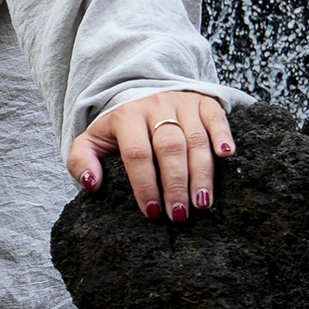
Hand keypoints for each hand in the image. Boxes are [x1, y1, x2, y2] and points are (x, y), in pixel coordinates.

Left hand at [68, 90, 234, 221]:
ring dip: (200, 173)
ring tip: (202, 203)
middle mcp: (155, 105)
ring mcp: (182, 102)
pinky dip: (223, 135)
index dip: (145, 184)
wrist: (142, 94)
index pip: (137, 153)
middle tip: (179, 215)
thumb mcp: (92, 141)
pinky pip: (216, 117)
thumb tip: (91, 184)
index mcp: (126, 116)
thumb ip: (81, 161)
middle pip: (169, 148)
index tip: (152, 212)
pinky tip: (227, 156)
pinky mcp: (204, 102)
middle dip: (175, 184)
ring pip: (195, 139)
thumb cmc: (119, 130)